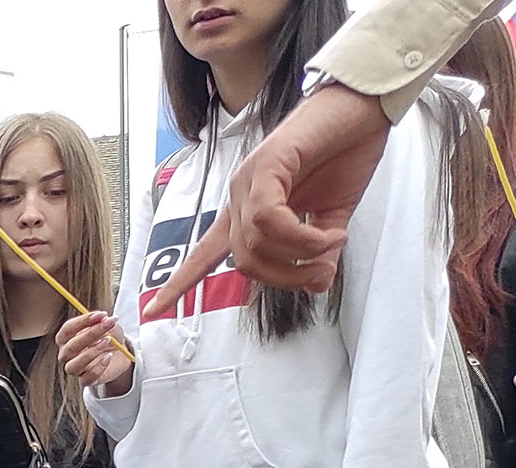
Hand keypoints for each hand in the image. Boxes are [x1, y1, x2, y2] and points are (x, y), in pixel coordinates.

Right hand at [56, 311, 132, 394]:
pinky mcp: (85, 380)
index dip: (83, 321)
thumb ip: (102, 321)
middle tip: (109, 324)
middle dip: (91, 334)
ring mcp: (74, 369)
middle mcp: (66, 354)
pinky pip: (86, 378)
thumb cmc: (108, 337)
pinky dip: (98, 368)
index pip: (67, 329)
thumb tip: (103, 318)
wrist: (119, 355)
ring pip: (73, 365)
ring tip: (107, 341)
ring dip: (91, 353)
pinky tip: (108, 358)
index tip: (101, 314)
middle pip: (70, 347)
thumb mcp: (107, 325)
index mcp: (66, 338)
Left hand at [140, 81, 387, 311]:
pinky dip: (301, 236)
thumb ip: (317, 252)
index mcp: (246, 210)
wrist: (363, 107)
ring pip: (254, 243)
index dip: (179, 284)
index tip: (152, 311)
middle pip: (242, 261)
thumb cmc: (345, 153)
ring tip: (333, 243)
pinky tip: (330, 235)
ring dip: (300, 255)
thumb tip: (318, 284)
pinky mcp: (267, 164)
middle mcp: (239, 196)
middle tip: (321, 271)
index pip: (204, 254)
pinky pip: (269, 218)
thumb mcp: (331, 216)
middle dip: (285, 277)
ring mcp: (249, 179)